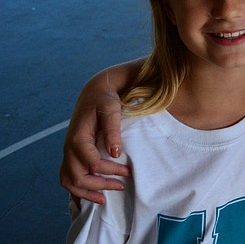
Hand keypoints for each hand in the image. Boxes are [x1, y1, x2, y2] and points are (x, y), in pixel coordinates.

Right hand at [59, 69, 130, 203]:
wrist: (94, 92)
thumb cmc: (105, 99)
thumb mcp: (111, 109)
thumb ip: (113, 130)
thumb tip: (115, 153)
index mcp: (78, 138)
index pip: (92, 163)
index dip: (110, 171)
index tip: (128, 172)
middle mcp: (69, 148)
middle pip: (78, 177)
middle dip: (99, 186)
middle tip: (121, 187)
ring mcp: (68, 152)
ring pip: (68, 181)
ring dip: (84, 193)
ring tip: (103, 200)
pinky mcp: (71, 154)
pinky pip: (67, 176)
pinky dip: (74, 190)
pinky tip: (87, 197)